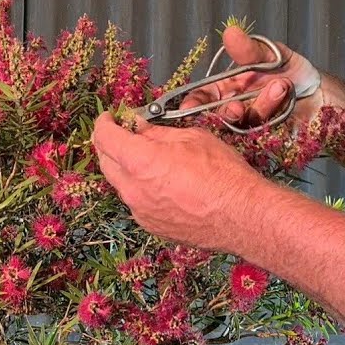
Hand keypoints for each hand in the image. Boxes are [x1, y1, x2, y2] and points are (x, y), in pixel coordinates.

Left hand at [91, 111, 273, 253]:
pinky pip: (136, 202)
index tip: (108, 118)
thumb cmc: (223, 174)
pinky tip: (161, 184)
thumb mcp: (192, 138)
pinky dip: (141, 189)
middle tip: (123, 135)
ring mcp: (139, 211)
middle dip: (110, 145)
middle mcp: (133, 189)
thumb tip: (139, 128)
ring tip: (147, 159)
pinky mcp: (150, 226)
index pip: (104, 138)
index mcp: (140, 161)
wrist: (241, 216)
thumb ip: (158, 133)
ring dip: (126, 169)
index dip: (103, 124)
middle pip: (105, 162)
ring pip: (121, 184)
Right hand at [179, 25, 323, 130]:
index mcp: (226, 88)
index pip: (200, 99)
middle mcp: (233, 108)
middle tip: (237, 107)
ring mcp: (247, 126)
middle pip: (214, 118)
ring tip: (281, 87)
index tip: (189, 109)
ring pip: (240, 125)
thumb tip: (231, 33)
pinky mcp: (262, 139)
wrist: (321, 94)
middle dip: (225, 113)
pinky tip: (285, 100)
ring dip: (260, 106)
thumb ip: (249, 50)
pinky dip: (272, 115)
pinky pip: (259, 133)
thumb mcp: (272, 55)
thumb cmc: (294, 73)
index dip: (192, 105)